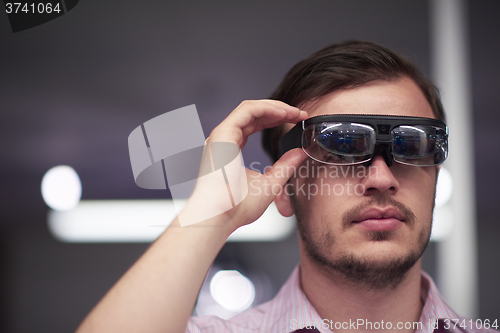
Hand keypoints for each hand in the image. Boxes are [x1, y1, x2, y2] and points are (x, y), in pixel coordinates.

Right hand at [178, 100, 307, 229]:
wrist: (220, 217)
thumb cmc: (236, 208)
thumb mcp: (270, 183)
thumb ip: (285, 166)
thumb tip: (300, 152)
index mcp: (230, 149)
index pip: (254, 125)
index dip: (276, 120)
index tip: (297, 122)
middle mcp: (225, 140)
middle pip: (253, 114)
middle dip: (279, 111)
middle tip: (300, 114)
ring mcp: (222, 136)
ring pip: (250, 108)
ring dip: (275, 107)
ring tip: (295, 113)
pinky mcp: (223, 134)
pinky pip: (246, 111)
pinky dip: (266, 108)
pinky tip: (284, 113)